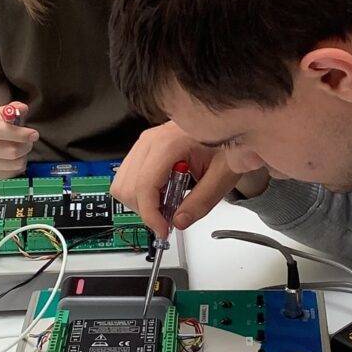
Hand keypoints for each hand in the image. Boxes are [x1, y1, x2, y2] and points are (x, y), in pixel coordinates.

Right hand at [0, 102, 38, 179]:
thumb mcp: (4, 112)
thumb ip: (15, 109)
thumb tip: (22, 109)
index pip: (0, 130)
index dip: (20, 134)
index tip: (33, 134)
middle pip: (7, 151)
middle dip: (24, 148)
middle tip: (29, 143)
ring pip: (11, 164)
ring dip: (22, 158)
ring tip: (21, 150)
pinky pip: (8, 175)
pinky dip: (15, 168)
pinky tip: (14, 160)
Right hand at [111, 121, 243, 237]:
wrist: (229, 121)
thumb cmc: (228, 142)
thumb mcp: (223, 175)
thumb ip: (202, 201)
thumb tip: (179, 221)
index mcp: (170, 143)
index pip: (144, 186)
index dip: (151, 215)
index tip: (163, 230)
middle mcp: (151, 140)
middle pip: (127, 187)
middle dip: (145, 210)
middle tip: (168, 219)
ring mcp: (145, 142)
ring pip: (122, 183)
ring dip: (141, 203)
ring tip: (168, 205)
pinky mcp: (145, 148)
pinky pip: (129, 177)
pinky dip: (142, 193)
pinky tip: (164, 193)